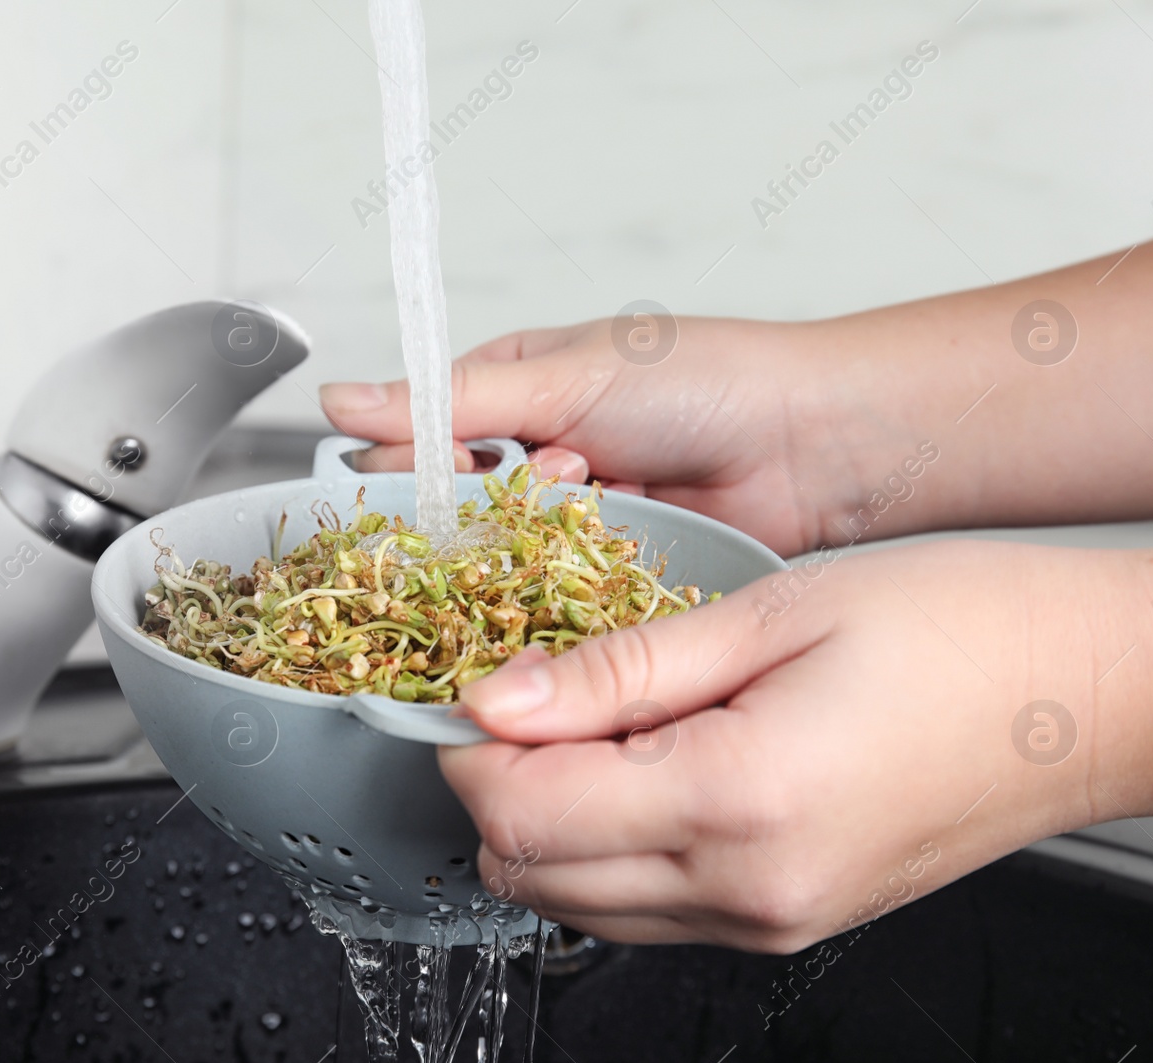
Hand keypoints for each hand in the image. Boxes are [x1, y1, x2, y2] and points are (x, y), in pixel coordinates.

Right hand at [319, 318, 918, 557]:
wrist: (814, 445)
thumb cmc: (701, 381)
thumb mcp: (564, 375)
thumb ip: (447, 400)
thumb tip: (338, 398)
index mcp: (510, 391)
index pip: (418, 439)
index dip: (405, 467)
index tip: (414, 483)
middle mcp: (533, 460)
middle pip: (453, 510)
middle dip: (474, 511)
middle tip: (516, 490)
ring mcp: (570, 522)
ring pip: (500, 559)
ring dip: (526, 543)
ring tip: (582, 497)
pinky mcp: (604, 578)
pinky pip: (552, 597)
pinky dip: (560, 587)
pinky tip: (581, 566)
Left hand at [439, 539, 1152, 950]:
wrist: (1090, 695)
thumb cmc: (964, 631)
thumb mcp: (772, 615)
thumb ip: (619, 668)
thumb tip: (498, 698)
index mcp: (737, 800)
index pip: (523, 808)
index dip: (467, 745)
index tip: (467, 682)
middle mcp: (747, 888)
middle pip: (534, 872)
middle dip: (494, 784)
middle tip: (518, 692)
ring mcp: (769, 920)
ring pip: (580, 904)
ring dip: (547, 819)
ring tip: (582, 721)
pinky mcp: (788, 921)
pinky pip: (646, 910)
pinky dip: (608, 847)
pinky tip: (637, 764)